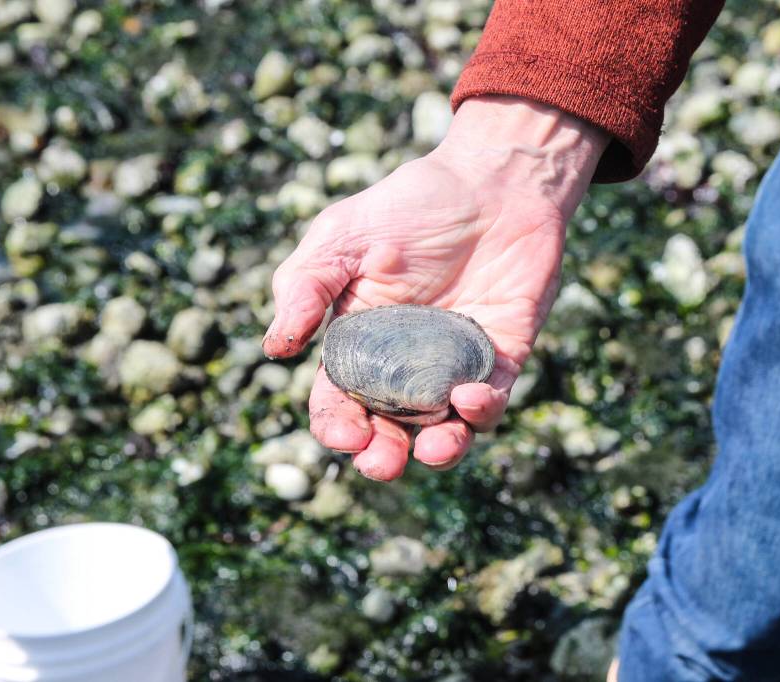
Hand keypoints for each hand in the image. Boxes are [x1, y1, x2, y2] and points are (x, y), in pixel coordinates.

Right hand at [262, 95, 607, 480]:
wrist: (493, 177)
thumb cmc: (411, 204)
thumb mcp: (341, 236)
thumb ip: (304, 286)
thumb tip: (275, 347)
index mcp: (360, 343)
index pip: (339, 400)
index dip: (336, 426)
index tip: (344, 434)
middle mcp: (407, 364)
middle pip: (390, 428)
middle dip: (383, 456)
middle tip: (382, 461)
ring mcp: (456, 363)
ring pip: (446, 428)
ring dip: (439, 450)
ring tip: (433, 448)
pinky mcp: (503, 355)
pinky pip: (494, 399)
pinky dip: (483, 410)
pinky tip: (470, 397)